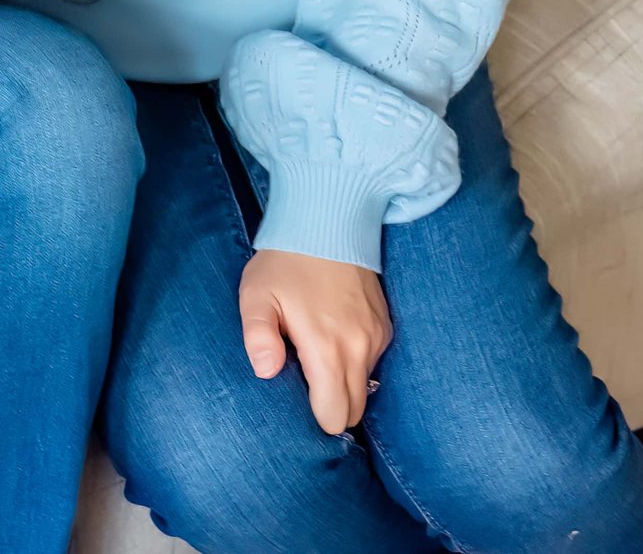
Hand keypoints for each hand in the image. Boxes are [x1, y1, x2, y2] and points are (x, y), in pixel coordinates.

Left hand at [239, 249, 391, 434]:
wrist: (328, 225)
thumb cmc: (284, 263)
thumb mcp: (257, 295)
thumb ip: (258, 336)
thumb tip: (266, 372)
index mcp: (327, 348)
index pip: (334, 415)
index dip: (315, 418)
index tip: (297, 405)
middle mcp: (360, 348)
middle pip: (354, 410)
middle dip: (330, 408)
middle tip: (303, 386)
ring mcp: (377, 337)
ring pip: (364, 387)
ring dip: (342, 384)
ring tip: (314, 358)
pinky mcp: (385, 327)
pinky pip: (373, 362)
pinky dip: (355, 362)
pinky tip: (332, 338)